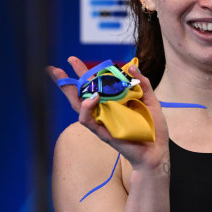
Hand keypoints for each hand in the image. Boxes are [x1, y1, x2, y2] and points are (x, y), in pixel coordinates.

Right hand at [47, 57, 169, 171]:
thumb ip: (142, 83)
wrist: (157, 150)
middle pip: (80, 94)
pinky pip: (88, 121)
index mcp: (113, 101)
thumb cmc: (152, 127)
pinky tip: (91, 98)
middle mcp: (104, 110)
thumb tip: (131, 66)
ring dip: (70, 92)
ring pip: (79, 107)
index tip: (72, 60)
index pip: (94, 85)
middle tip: (54, 69)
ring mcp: (102, 121)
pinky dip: (86, 109)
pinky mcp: (103, 132)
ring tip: (63, 79)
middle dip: (66, 82)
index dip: (83, 72)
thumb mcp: (150, 100)